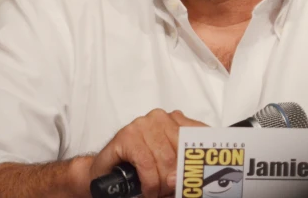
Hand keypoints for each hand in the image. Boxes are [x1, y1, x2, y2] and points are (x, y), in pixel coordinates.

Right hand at [88, 109, 207, 197]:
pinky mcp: (127, 135)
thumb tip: (200, 176)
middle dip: (176, 178)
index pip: (196, 137)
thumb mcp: (169, 161)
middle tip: (170, 191)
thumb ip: (185, 161)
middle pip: (181, 152)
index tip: (196, 180)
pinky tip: (148, 189)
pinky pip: (147, 164)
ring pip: (165, 159)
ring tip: (158, 192)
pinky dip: (149, 182)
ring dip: (162, 183)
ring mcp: (142, 124)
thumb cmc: (141, 165)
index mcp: (175, 120)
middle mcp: (160, 118)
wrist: (107, 170)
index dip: (197, 163)